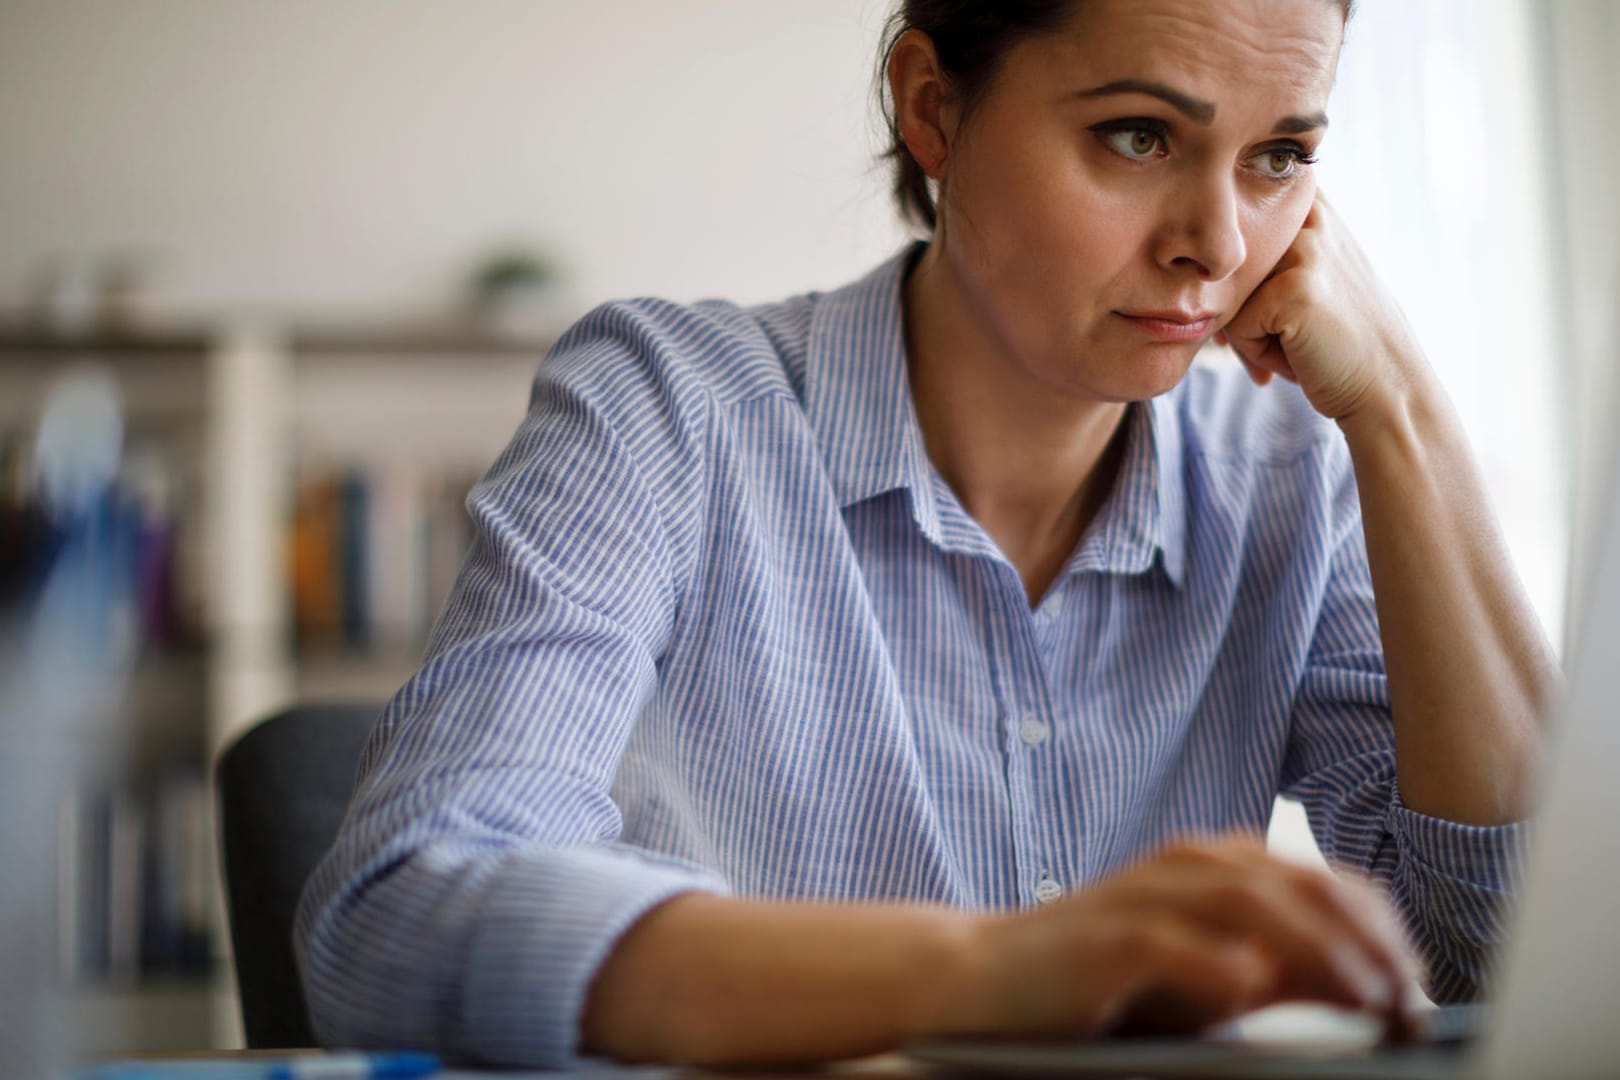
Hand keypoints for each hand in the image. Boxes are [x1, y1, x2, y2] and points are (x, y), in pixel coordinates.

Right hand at [942, 835, 1423, 1040]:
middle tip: (1410, 1002)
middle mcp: (1186, 866)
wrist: (982, 978)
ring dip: (1319, 950)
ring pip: (1248, 902)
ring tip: (1366, 997)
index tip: (1419, 988)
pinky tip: (1255, 988)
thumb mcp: (1202, 976)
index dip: (1383, 932)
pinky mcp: (1101, 938)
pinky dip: (1217, 964)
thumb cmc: (1099, 982)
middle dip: (1368, 942)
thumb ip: (1274, 971)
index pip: (1325, 882)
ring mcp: (1142, 895)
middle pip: (1301, 885)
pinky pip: (1168, 943)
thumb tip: (1368, 991)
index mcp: (1216, 866)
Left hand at [1218, 191, 1425, 423]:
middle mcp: (1311, 217)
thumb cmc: (1337, 342)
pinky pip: (1237, 327)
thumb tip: (1189, 265)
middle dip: (1241, 311)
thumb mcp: (1308, 279)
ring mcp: (1304, 250)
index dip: (1235, 262)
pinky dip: (1258, 354)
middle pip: (1225, 265)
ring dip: (1251, 334)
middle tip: (1286, 340)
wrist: (1387, 389)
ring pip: (1228, 296)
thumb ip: (1266, 257)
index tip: (1266, 301)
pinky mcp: (1292, 288)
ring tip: (1298, 347)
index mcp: (1314, 208)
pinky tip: (1301, 359)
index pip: (1240, 213)